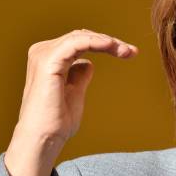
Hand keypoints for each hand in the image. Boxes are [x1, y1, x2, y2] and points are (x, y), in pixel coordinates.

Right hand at [4, 29, 138, 175]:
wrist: (43, 138)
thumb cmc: (57, 121)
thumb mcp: (74, 92)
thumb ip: (80, 76)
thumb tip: (89, 63)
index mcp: (49, 59)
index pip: (81, 42)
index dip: (105, 44)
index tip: (129, 53)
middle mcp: (43, 52)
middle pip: (83, 36)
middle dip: (110, 42)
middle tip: (132, 52)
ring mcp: (44, 55)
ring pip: (81, 37)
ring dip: (107, 42)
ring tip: (126, 51)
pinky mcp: (48, 62)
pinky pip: (75, 43)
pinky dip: (95, 42)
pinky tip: (111, 46)